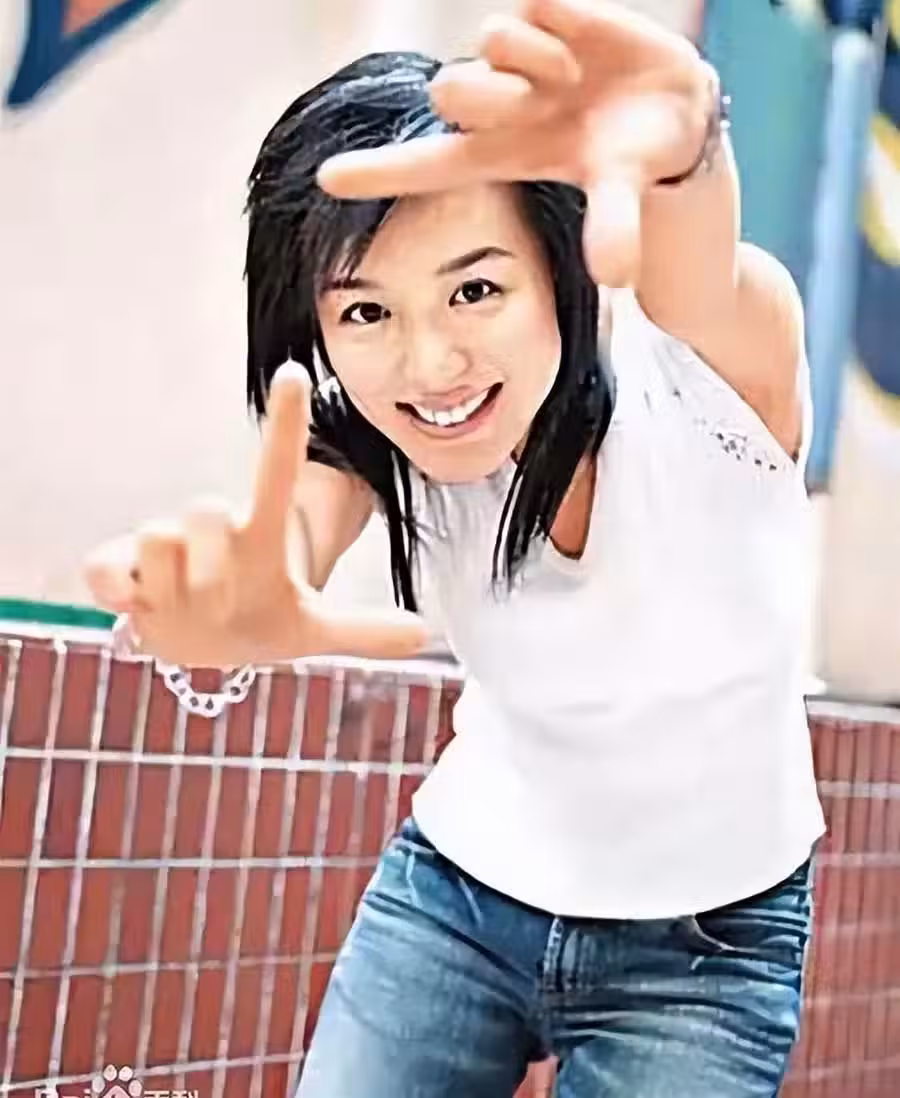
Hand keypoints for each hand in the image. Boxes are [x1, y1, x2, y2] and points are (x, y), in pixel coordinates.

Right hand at [85, 365, 427, 667]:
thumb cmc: (259, 623)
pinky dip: (121, 590)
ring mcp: (163, 547)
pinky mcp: (116, 567)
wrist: (200, 645)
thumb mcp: (311, 634)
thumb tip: (423, 633)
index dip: (286, 425)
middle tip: (220, 599)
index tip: (295, 373)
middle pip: (205, 511)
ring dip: (173, 586)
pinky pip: (109, 570)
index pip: (276, 472)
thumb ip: (362, 630)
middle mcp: (212, 530)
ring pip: (162, 538)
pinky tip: (138, 604)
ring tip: (186, 603)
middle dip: (211, 563)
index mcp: (259, 537)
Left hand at [317, 0, 713, 286]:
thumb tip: (617, 277)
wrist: (673, 103)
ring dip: (532, 59)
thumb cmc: (630, 156)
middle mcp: (499, 104)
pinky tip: (580, 41)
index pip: (426, 166)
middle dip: (483, 95)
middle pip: (451, 91)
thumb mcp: (619, 190)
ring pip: (490, 41)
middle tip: (529, 104)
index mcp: (499, 153)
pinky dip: (558, 20)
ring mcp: (518, 56)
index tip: (327, 179)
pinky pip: (531, 1)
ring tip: (571, 78)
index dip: (377, 172)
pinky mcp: (546, 9)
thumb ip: (613, 226)